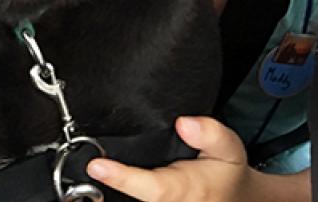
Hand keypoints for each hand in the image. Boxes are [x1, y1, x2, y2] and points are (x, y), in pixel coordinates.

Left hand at [85, 116, 302, 201]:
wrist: (233, 198)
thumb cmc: (224, 172)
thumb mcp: (228, 148)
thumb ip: (210, 133)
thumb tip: (185, 123)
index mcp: (185, 191)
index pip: (152, 187)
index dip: (122, 178)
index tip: (97, 166)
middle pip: (131, 198)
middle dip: (108, 183)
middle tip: (85, 164)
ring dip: (107, 191)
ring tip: (92, 171)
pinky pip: (129, 201)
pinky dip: (115, 192)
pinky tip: (102, 179)